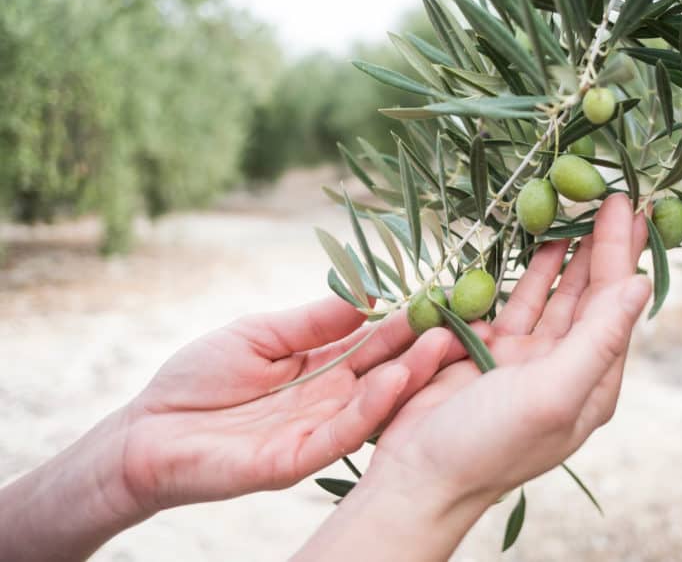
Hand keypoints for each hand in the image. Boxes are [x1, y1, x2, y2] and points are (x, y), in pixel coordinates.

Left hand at [118, 294, 479, 513]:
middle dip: (422, 348)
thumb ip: (312, 322)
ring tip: (441, 346)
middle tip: (462, 322)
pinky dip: (370, 409)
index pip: (374, 343)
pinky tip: (393, 381)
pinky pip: (341, 435)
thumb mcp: (260, 334)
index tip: (441, 297)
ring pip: (374, 405)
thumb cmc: (198, 378)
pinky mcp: (296, 461)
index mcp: (322, 368)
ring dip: (409, 377)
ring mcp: (316, 432)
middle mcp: (329, 400)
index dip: (406, 322)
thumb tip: (366, 293)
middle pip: (385, 373)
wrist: (145, 432)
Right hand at [373, 193, 649, 498]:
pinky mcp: (491, 351)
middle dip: (603, 246)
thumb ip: (599, 339)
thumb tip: (643, 286)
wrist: (419, 476)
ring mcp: (528, 360)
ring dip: (569, 254)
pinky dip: (530, 272)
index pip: (616, 304)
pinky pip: (518, 301)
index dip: (624, 253)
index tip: (631, 207)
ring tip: (579, 209)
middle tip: (613, 196)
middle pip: (592, 294)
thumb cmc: (489, 443)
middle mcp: (566, 369)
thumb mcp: (552, 393)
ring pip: (556, 294)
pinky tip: (539, 243)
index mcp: (592, 383)